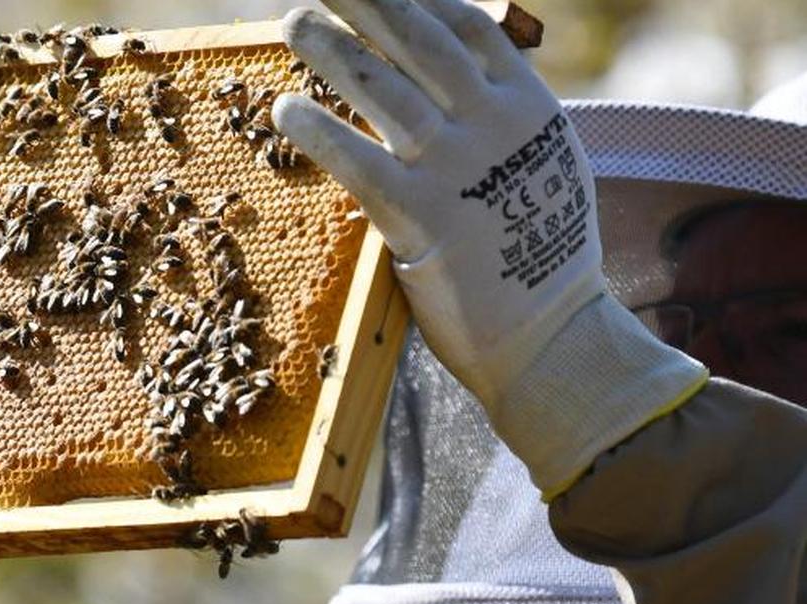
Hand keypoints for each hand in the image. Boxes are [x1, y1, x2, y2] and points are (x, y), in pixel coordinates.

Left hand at [274, 0, 601, 402]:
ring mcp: (455, 168)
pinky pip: (357, 161)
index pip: (465, 26)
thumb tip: (466, 78)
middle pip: (416, 39)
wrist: (554, 336)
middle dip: (366, 1)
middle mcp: (492, 123)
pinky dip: (318, 129)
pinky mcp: (419, 219)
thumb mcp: (546, 164)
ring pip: (381, 89)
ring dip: (330, 49)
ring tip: (293, 21)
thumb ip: (505, 116)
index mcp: (527, 105)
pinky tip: (284, 109)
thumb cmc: (542, 255)